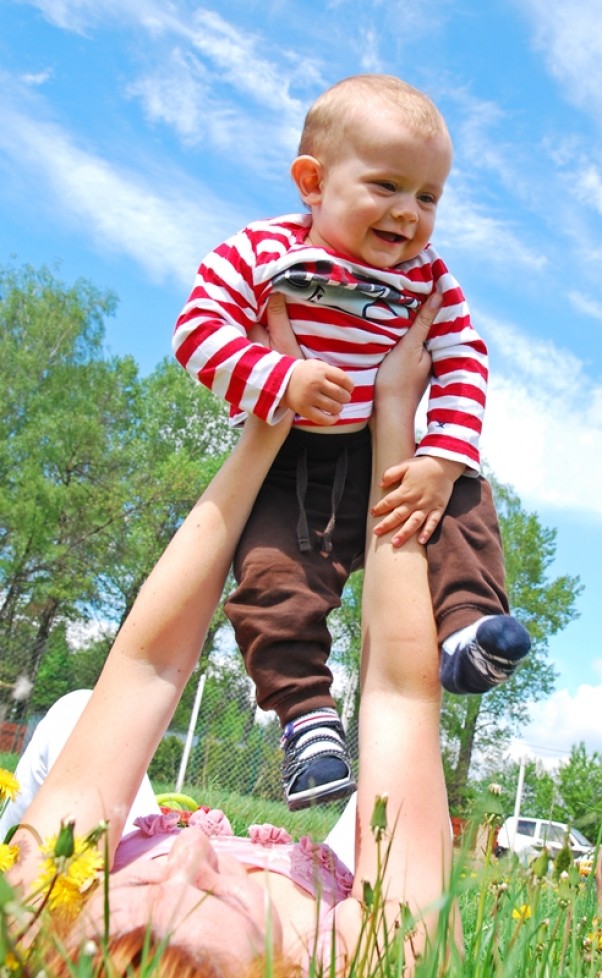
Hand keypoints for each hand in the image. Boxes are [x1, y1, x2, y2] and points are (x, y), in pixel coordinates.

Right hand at [250, 293, 352, 423]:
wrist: (263, 384)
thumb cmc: (275, 361)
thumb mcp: (278, 338)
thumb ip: (278, 317)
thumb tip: (275, 291)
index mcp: (316, 368)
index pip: (345, 380)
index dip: (348, 385)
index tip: (345, 385)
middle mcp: (315, 385)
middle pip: (343, 396)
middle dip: (343, 397)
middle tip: (339, 396)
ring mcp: (310, 400)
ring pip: (337, 408)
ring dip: (337, 408)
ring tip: (333, 404)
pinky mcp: (305, 413)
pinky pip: (327, 420)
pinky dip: (330, 419)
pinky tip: (328, 415)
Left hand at [372, 454, 464, 545]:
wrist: (444, 465)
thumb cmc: (422, 466)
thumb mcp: (404, 465)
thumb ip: (391, 474)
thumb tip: (380, 484)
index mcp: (405, 491)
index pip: (389, 502)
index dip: (379, 508)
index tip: (372, 513)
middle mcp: (415, 501)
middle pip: (398, 515)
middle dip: (386, 525)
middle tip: (376, 533)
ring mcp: (427, 506)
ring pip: (414, 522)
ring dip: (404, 533)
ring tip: (395, 543)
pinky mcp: (438, 509)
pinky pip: (433, 522)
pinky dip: (427, 532)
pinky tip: (421, 541)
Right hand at [374, 291, 440, 407]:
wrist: (386, 415)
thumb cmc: (397, 382)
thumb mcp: (409, 347)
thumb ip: (423, 322)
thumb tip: (440, 295)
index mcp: (434, 349)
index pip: (435, 319)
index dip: (432, 301)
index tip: (427, 280)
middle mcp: (429, 357)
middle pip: (425, 329)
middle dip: (420, 312)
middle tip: (410, 287)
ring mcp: (417, 366)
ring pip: (415, 339)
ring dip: (409, 326)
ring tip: (398, 305)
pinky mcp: (405, 373)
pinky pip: (406, 349)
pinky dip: (401, 340)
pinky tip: (391, 332)